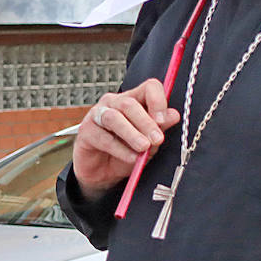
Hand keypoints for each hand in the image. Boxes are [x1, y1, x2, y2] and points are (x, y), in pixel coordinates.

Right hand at [74, 79, 178, 198]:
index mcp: (133, 100)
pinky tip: (131, 158)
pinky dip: (120, 149)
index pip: (148, 88)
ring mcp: (98, 115)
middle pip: (130, 103)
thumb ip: (159, 128)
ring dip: (132, 133)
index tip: (163, 121)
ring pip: (114, 117)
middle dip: (146, 122)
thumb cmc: (125, 152)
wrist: (102, 173)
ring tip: (143, 147)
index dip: (158, 101)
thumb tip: (174, 115)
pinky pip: (103, 137)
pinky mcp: (86, 131)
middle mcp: (114, 103)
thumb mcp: (148, 142)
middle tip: (157, 139)